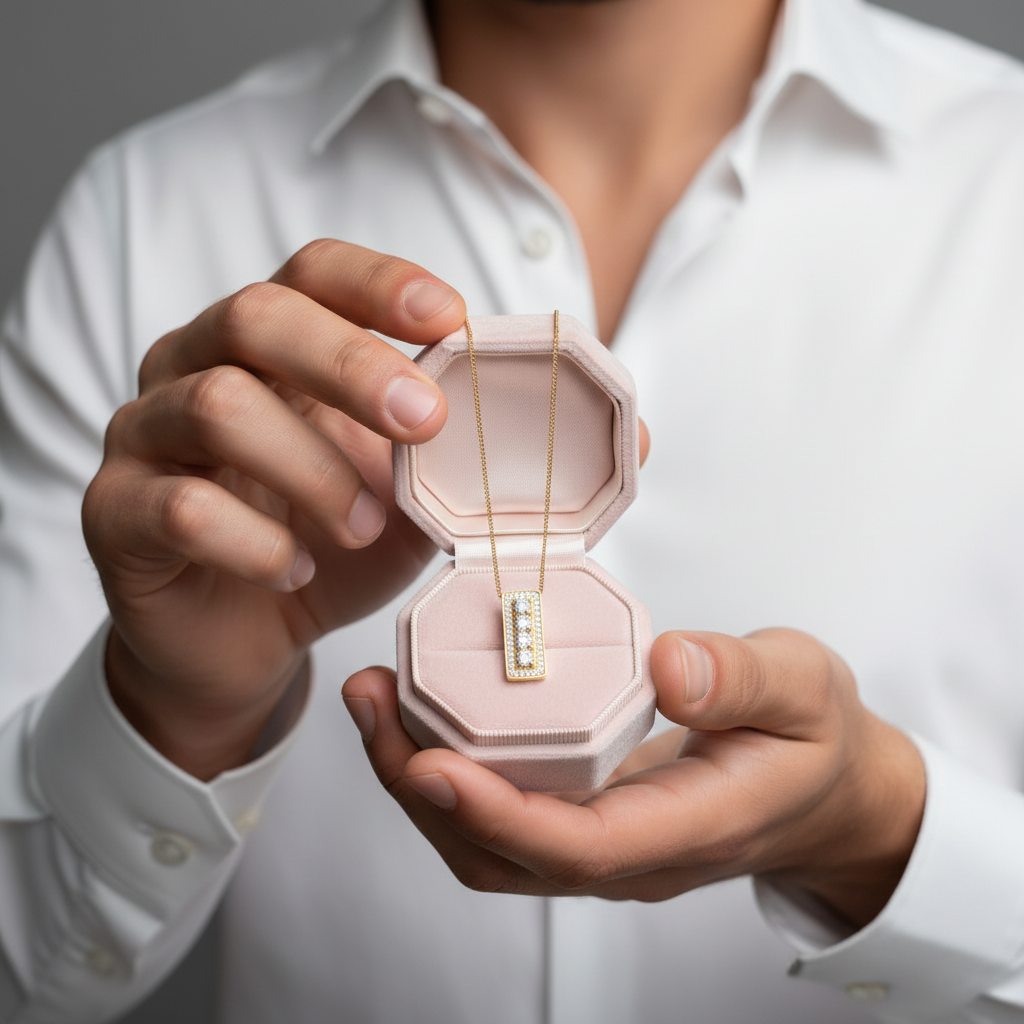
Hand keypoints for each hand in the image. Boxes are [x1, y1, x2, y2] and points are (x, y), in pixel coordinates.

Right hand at [83, 240, 466, 778]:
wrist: (239, 639)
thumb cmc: (330, 549)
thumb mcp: (423, 501)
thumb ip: (493, 459)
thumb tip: (636, 437)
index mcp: (273, 347)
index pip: (314, 272)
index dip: (379, 282)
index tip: (450, 317)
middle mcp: (197, 366)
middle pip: (257, 317)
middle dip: (351, 363)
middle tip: (424, 424)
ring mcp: (146, 435)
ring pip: (216, 405)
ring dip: (311, 468)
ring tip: (364, 527)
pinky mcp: (117, 512)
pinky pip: (178, 504)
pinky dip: (257, 541)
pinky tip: (298, 573)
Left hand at [343, 628, 925, 926]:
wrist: (826, 789)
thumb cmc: (815, 738)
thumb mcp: (804, 687)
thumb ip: (742, 678)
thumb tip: (667, 665)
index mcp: (688, 830)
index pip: (575, 848)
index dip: (495, 812)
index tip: (429, 760)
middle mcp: (631, 855)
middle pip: (502, 856)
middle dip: (422, 791)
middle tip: (374, 705)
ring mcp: (603, 844)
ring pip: (487, 845)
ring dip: (419, 783)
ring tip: (378, 704)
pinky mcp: (585, 818)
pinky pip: (499, 816)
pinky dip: (446, 774)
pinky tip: (421, 715)